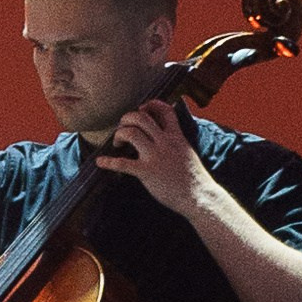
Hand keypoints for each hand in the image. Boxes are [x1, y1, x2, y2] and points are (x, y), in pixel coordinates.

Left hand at [94, 99, 204, 213]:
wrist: (200, 197)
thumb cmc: (194, 179)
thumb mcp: (188, 152)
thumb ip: (177, 142)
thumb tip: (167, 137)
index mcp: (176, 137)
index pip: (165, 110)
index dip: (151, 105)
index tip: (142, 109)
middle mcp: (165, 142)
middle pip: (141, 117)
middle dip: (127, 119)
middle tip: (123, 129)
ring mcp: (156, 156)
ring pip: (131, 133)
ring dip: (119, 134)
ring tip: (118, 144)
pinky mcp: (147, 172)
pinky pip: (123, 164)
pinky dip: (108, 162)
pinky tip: (100, 162)